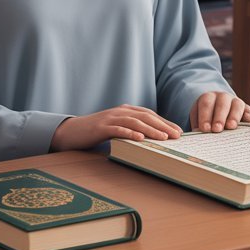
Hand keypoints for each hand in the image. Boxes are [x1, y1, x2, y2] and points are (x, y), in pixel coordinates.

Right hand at [49, 104, 181, 151]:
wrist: (71, 131)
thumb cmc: (96, 132)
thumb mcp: (117, 128)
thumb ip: (132, 129)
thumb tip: (152, 140)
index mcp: (126, 110)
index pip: (150, 115)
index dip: (165, 122)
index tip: (178, 131)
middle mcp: (121, 111)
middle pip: (146, 117)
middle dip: (163, 126)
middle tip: (176, 135)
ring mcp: (111, 118)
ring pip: (135, 122)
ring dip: (151, 130)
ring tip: (163, 138)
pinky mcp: (101, 127)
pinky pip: (118, 129)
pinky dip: (130, 133)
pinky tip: (140, 138)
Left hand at [190, 91, 249, 132]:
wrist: (217, 110)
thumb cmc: (206, 118)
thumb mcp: (198, 119)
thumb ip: (198, 125)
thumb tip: (199, 133)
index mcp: (208, 97)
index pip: (206, 104)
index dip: (205, 116)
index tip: (205, 129)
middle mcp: (223, 97)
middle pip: (222, 104)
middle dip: (219, 117)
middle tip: (217, 129)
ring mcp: (235, 101)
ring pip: (237, 105)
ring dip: (234, 116)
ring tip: (231, 127)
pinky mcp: (245, 108)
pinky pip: (248, 110)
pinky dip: (248, 114)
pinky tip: (248, 120)